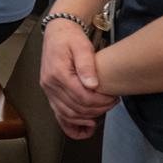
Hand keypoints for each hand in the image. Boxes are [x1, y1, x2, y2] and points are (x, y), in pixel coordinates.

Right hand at [38, 18, 117, 140]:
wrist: (57, 33)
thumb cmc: (70, 38)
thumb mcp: (82, 46)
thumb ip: (87, 65)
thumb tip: (92, 85)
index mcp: (58, 73)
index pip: (82, 97)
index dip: (100, 101)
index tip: (113, 98)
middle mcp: (50, 84)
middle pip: (76, 108)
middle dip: (98, 109)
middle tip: (112, 102)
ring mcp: (48, 91)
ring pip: (68, 114)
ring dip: (87, 117)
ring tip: (103, 111)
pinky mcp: (50, 94)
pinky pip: (59, 115)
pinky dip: (72, 125)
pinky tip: (86, 129)